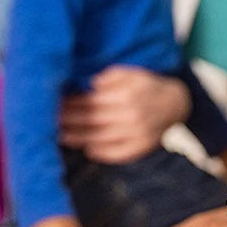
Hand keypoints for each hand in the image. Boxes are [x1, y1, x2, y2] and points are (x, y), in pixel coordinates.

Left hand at [58, 65, 189, 163]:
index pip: (92, 100)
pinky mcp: (143, 148)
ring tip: (60, 136)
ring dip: (79, 138)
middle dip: (70, 120)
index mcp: (128, 95)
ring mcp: (138, 134)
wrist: (176, 103)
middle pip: (93, 119)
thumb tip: (89, 83)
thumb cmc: (147, 85)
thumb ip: (110, 76)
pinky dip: (102, 153)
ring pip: (102, 137)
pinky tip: (87, 149)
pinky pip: (119, 153)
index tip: (55, 103)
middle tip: (50, 121)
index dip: (72, 103)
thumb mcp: (131, 72)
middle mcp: (132, 116)